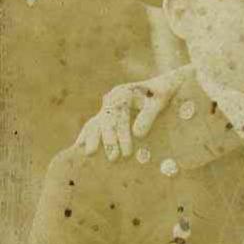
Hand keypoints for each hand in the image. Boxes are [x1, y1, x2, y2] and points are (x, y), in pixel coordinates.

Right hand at [74, 65, 193, 160]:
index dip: (121, 134)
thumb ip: (148, 115)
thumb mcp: (160, 100)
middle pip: (106, 120)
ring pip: (95, 122)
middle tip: (114, 158)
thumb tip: (137, 134)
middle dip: (108, 140)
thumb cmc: (162, 93)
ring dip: (92, 138)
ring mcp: (108, 108)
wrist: (162, 85)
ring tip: (89, 154)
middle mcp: (112, 99)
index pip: (119, 115)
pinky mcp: (107, 116)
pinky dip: (87, 135)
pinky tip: (81, 148)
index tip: (127, 152)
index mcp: (123, 93)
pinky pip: (93, 126)